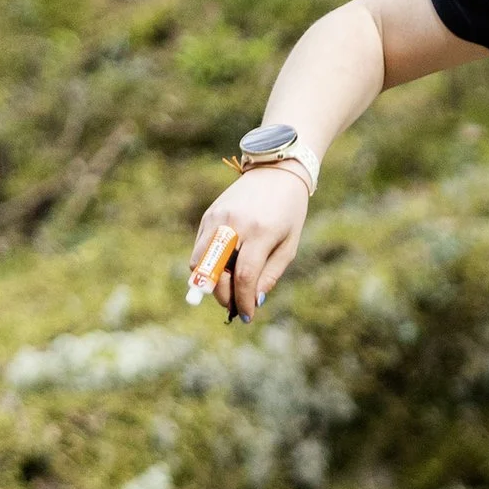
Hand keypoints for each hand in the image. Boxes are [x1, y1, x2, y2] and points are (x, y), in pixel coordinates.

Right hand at [187, 170, 309, 319]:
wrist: (276, 172)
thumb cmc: (288, 212)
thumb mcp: (289, 245)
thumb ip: (270, 274)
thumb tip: (253, 301)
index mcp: (261, 233)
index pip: (244, 277)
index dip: (243, 301)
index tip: (247, 316)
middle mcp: (235, 224)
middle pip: (215, 273)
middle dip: (223, 296)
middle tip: (234, 304)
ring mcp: (217, 218)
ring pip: (199, 263)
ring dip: (210, 283)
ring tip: (227, 287)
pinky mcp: (208, 215)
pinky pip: (200, 249)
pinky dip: (208, 265)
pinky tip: (223, 268)